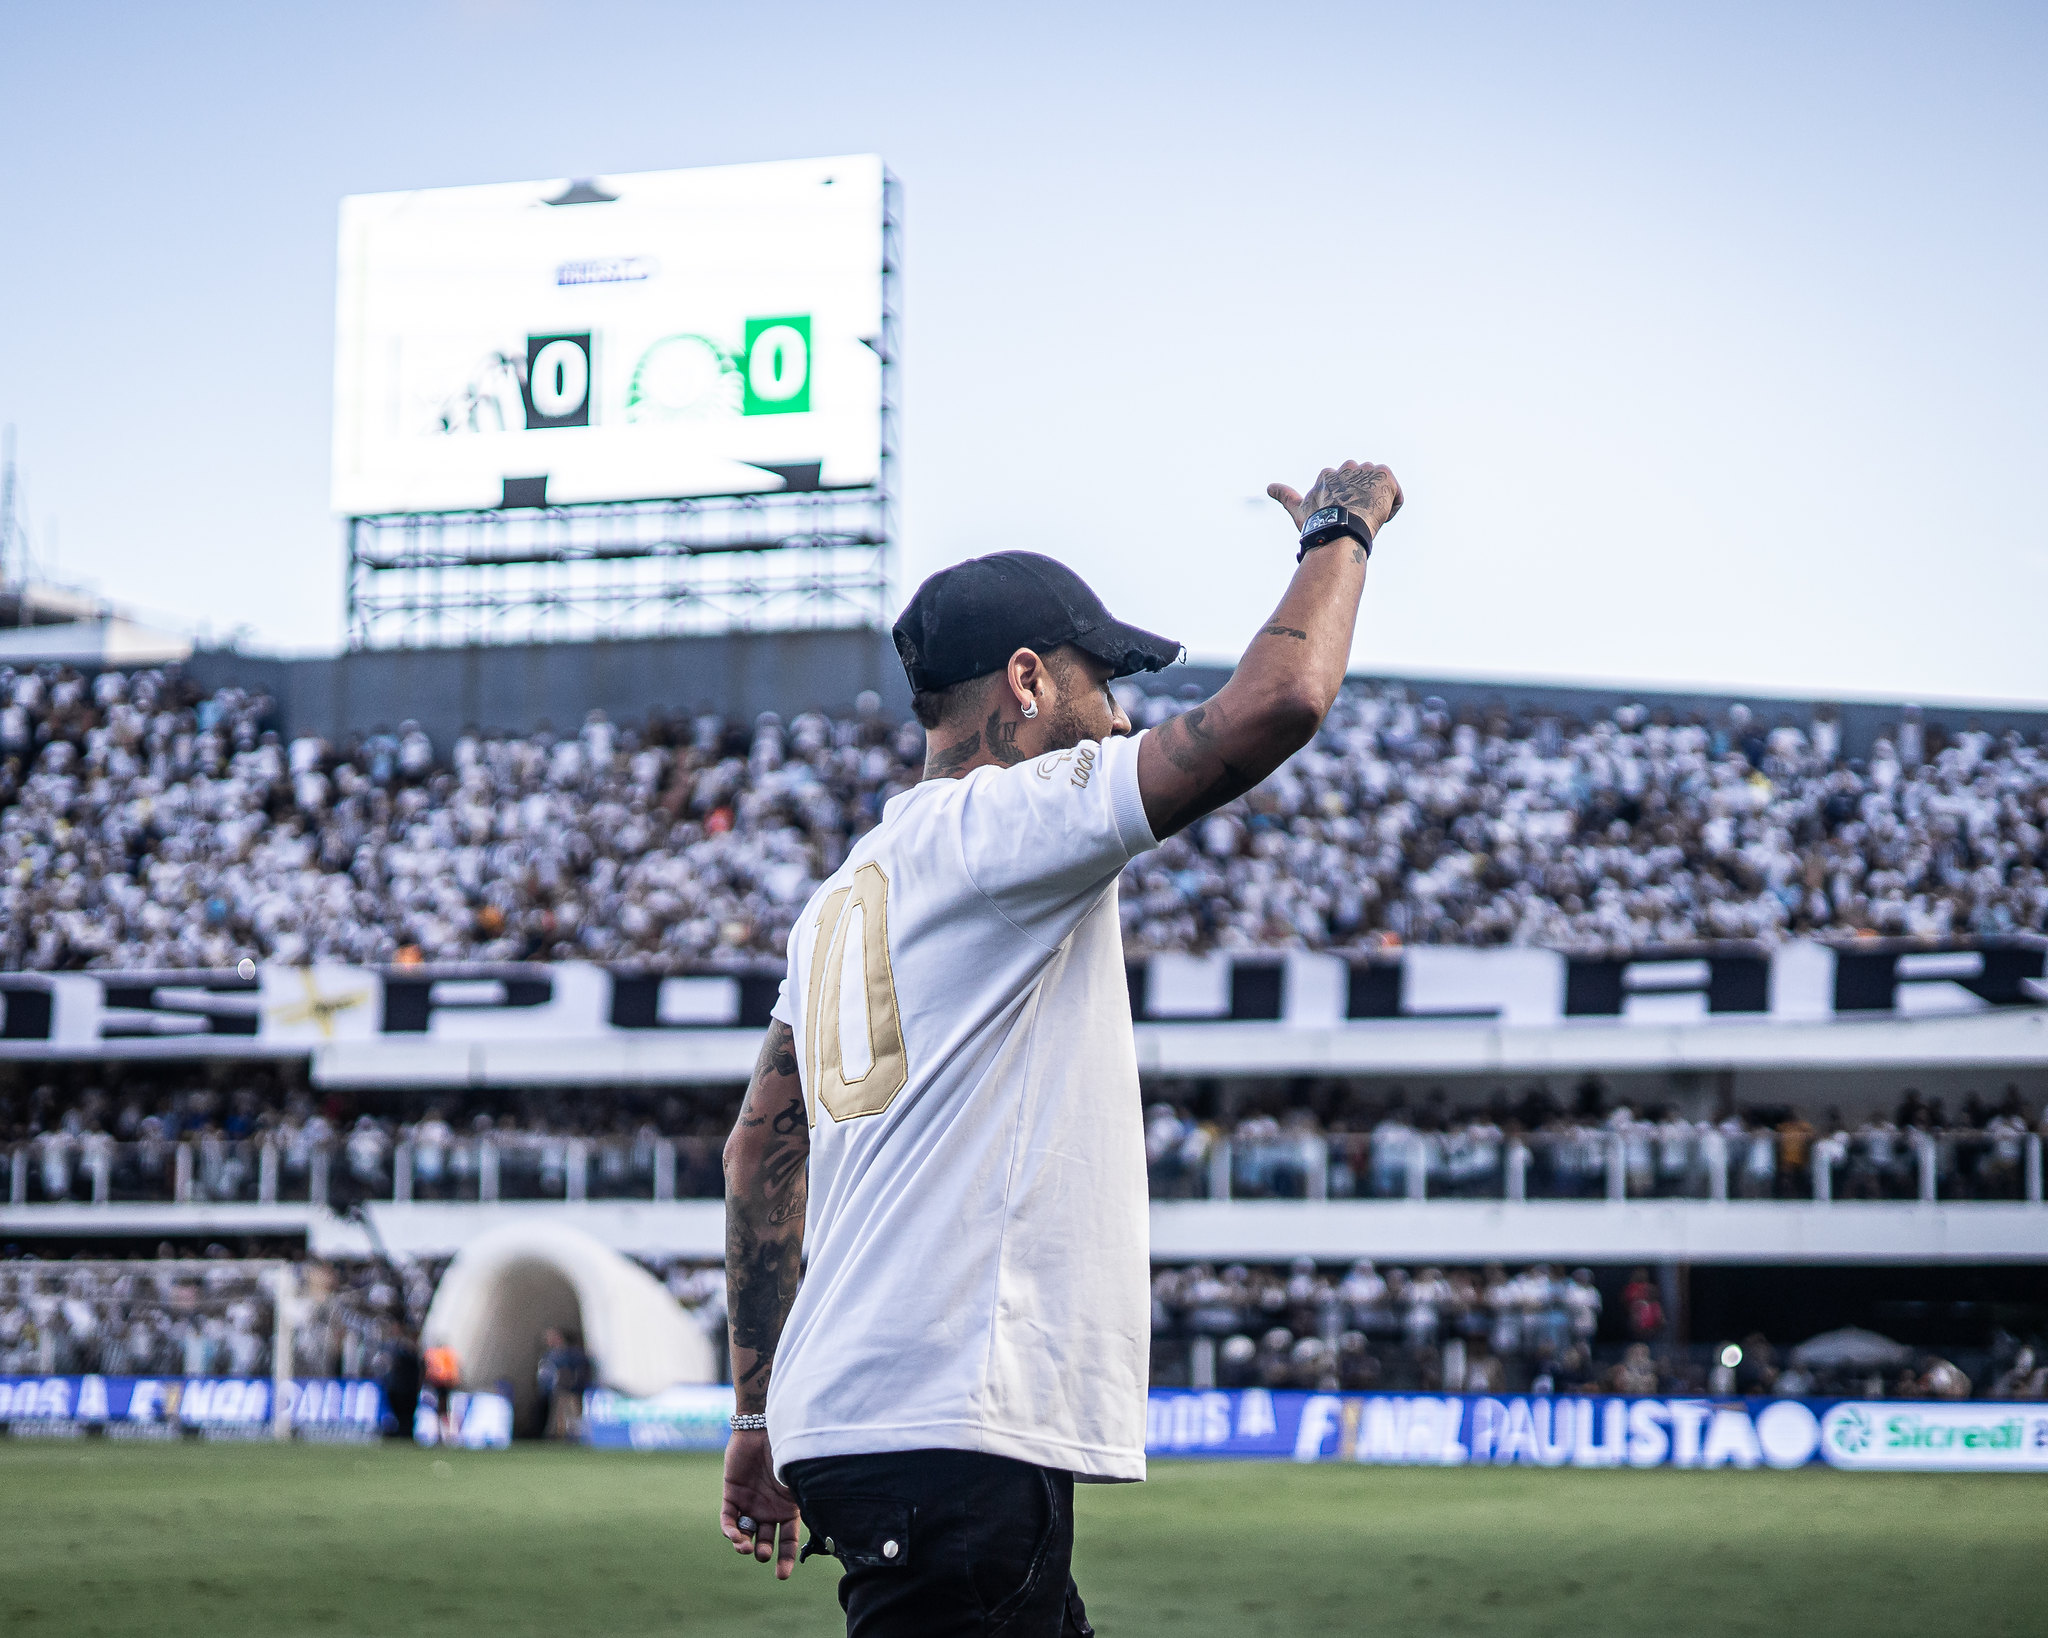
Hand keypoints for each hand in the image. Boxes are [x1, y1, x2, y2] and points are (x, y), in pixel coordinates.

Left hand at [720, 1429, 801, 1579]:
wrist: (763, 1426)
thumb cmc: (786, 1450)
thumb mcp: (798, 1479)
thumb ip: (803, 1499)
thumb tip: (819, 1521)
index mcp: (788, 1508)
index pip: (788, 1540)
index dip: (787, 1558)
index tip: (782, 1575)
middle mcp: (769, 1509)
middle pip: (766, 1540)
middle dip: (764, 1553)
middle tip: (762, 1555)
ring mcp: (750, 1502)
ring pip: (745, 1533)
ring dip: (744, 1545)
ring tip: (745, 1548)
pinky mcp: (732, 1494)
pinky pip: (728, 1518)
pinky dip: (729, 1530)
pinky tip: (733, 1537)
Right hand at [1267, 460, 1402, 534]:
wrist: (1340, 527)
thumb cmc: (1318, 523)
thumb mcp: (1298, 509)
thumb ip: (1285, 495)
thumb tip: (1268, 487)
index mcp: (1328, 474)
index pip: (1343, 490)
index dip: (1345, 506)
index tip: (1342, 519)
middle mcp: (1347, 467)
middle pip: (1362, 487)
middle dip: (1361, 501)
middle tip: (1356, 520)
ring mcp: (1366, 470)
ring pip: (1378, 491)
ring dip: (1376, 505)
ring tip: (1368, 522)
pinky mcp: (1384, 476)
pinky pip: (1395, 495)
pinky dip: (1392, 508)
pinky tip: (1381, 519)